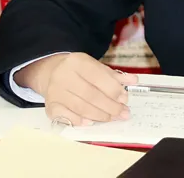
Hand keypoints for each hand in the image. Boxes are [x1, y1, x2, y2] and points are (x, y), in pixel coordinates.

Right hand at [16, 52, 135, 125]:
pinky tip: (92, 122)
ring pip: (81, 108)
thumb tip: (133, 81)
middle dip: (110, 106)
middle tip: (123, 113)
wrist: (52, 73)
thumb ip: (114, 76)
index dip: (114, 90)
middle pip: (91, 95)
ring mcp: (55, 92)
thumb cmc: (80, 72)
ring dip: (100, 116)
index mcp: (77, 62)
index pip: (99, 77)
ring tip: (112, 118)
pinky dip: (81, 121)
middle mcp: (63, 75)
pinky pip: (67, 117)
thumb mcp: (96, 68)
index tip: (125, 99)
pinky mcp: (50, 106)